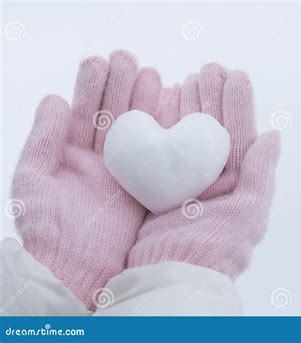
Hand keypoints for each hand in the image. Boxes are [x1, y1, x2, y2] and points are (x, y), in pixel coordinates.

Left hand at [11, 50, 161, 308]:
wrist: (77, 273)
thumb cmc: (49, 231)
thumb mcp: (33, 181)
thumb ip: (42, 140)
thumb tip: (53, 99)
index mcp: (72, 156)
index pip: (84, 112)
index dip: (91, 86)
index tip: (101, 60)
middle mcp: (102, 161)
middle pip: (114, 116)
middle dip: (121, 86)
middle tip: (130, 59)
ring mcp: (127, 174)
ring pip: (139, 132)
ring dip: (145, 103)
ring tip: (153, 75)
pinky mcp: (148, 190)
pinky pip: (159, 157)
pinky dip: (165, 134)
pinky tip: (170, 109)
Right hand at [128, 64, 280, 277]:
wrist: (172, 274)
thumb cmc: (217, 248)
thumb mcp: (249, 212)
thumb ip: (261, 173)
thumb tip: (274, 134)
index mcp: (238, 181)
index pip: (239, 134)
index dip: (237, 104)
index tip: (234, 75)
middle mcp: (213, 178)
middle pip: (212, 130)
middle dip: (212, 99)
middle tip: (208, 69)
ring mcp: (186, 180)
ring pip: (187, 135)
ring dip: (188, 106)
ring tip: (189, 78)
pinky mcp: (160, 184)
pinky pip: (163, 149)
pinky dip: (163, 125)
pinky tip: (165, 101)